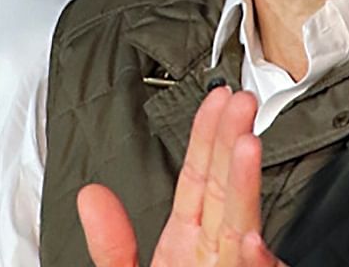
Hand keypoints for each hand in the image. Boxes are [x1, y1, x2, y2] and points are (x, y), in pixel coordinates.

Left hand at [77, 87, 288, 266]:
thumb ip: (111, 244)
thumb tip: (90, 197)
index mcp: (186, 243)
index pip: (199, 177)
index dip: (206, 136)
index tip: (216, 99)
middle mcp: (216, 252)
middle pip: (225, 188)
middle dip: (231, 141)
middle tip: (242, 100)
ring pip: (243, 226)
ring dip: (246, 186)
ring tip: (247, 147)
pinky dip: (257, 261)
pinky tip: (250, 240)